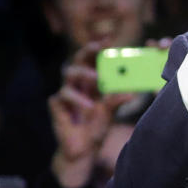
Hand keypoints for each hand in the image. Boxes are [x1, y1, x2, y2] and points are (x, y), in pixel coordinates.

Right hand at [48, 43, 132, 187]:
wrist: (84, 150)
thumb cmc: (97, 128)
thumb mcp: (110, 113)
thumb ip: (116, 101)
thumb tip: (130, 93)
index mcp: (92, 84)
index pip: (93, 60)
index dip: (98, 48)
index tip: (108, 38)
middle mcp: (78, 85)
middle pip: (78, 61)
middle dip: (87, 52)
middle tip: (98, 48)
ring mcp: (66, 94)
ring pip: (69, 75)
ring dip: (84, 75)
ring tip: (97, 81)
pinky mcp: (57, 106)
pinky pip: (62, 96)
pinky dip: (77, 100)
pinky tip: (88, 108)